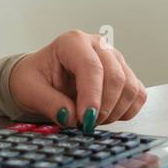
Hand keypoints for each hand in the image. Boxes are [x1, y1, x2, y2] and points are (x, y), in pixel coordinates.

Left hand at [8, 29, 147, 131]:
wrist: (41, 78)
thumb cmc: (34, 78)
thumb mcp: (29, 90)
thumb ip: (48, 102)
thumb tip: (71, 116)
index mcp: (73, 42)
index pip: (91, 67)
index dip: (92, 96)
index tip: (85, 120)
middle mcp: (98, 46)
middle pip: (116, 77)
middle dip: (102, 108)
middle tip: (85, 125)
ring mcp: (115, 59)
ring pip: (130, 87)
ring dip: (114, 112)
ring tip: (91, 120)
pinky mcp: (125, 74)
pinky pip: (138, 95)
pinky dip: (125, 111)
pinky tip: (105, 116)